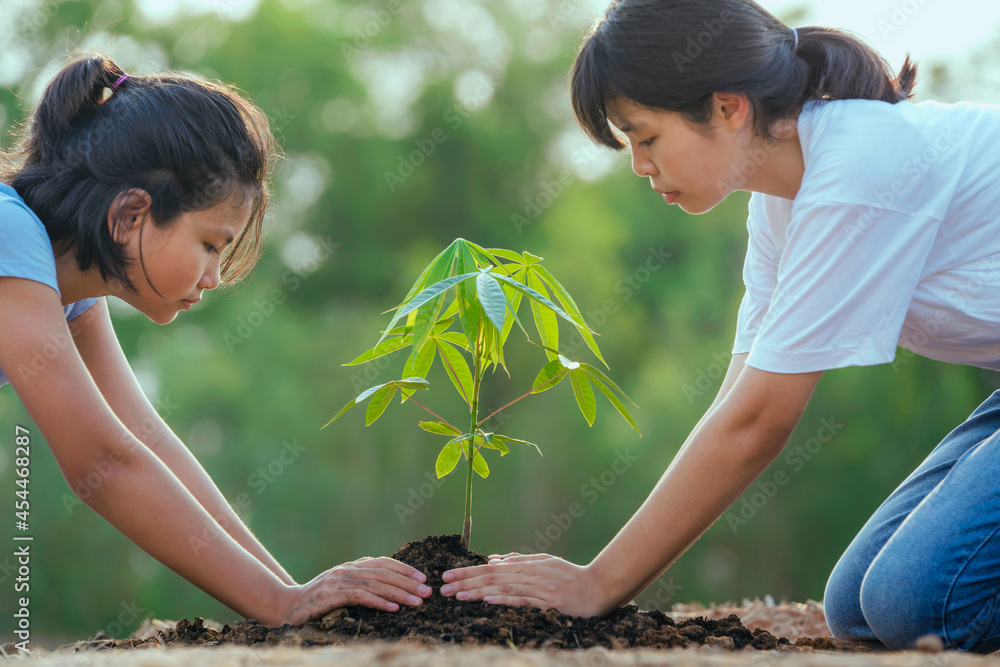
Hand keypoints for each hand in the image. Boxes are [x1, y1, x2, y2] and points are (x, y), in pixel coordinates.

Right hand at [275, 556, 431, 625]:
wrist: (287, 606)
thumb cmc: (317, 599)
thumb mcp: (341, 586)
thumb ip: (360, 580)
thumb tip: (386, 580)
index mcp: (352, 566)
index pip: (383, 563)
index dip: (405, 569)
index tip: (423, 577)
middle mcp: (347, 569)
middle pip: (384, 573)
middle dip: (408, 581)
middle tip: (427, 591)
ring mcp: (338, 581)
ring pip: (376, 584)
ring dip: (399, 593)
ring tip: (417, 601)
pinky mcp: (331, 595)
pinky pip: (360, 596)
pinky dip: (379, 602)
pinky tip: (394, 609)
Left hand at [439, 552, 611, 617]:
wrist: (600, 587)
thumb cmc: (571, 577)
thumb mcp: (545, 564)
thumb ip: (519, 561)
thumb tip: (493, 560)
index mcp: (527, 565)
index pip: (490, 568)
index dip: (467, 571)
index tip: (447, 575)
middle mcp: (530, 573)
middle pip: (492, 576)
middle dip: (465, 581)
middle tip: (443, 587)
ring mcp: (540, 587)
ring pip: (503, 587)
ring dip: (478, 591)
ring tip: (458, 595)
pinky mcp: (549, 601)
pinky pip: (524, 599)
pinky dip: (505, 599)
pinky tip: (488, 601)